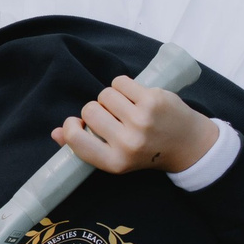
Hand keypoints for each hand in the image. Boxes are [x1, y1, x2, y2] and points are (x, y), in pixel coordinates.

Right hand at [51, 76, 218, 175]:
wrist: (188, 145)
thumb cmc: (146, 151)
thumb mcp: (116, 158)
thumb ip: (85, 146)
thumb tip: (56, 133)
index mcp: (115, 162)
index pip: (76, 139)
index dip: (71, 127)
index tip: (78, 124)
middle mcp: (128, 143)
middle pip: (90, 110)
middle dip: (97, 109)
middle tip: (113, 117)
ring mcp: (141, 120)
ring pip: (106, 94)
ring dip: (111, 97)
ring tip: (126, 108)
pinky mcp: (153, 100)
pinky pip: (121, 81)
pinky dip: (124, 86)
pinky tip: (135, 96)